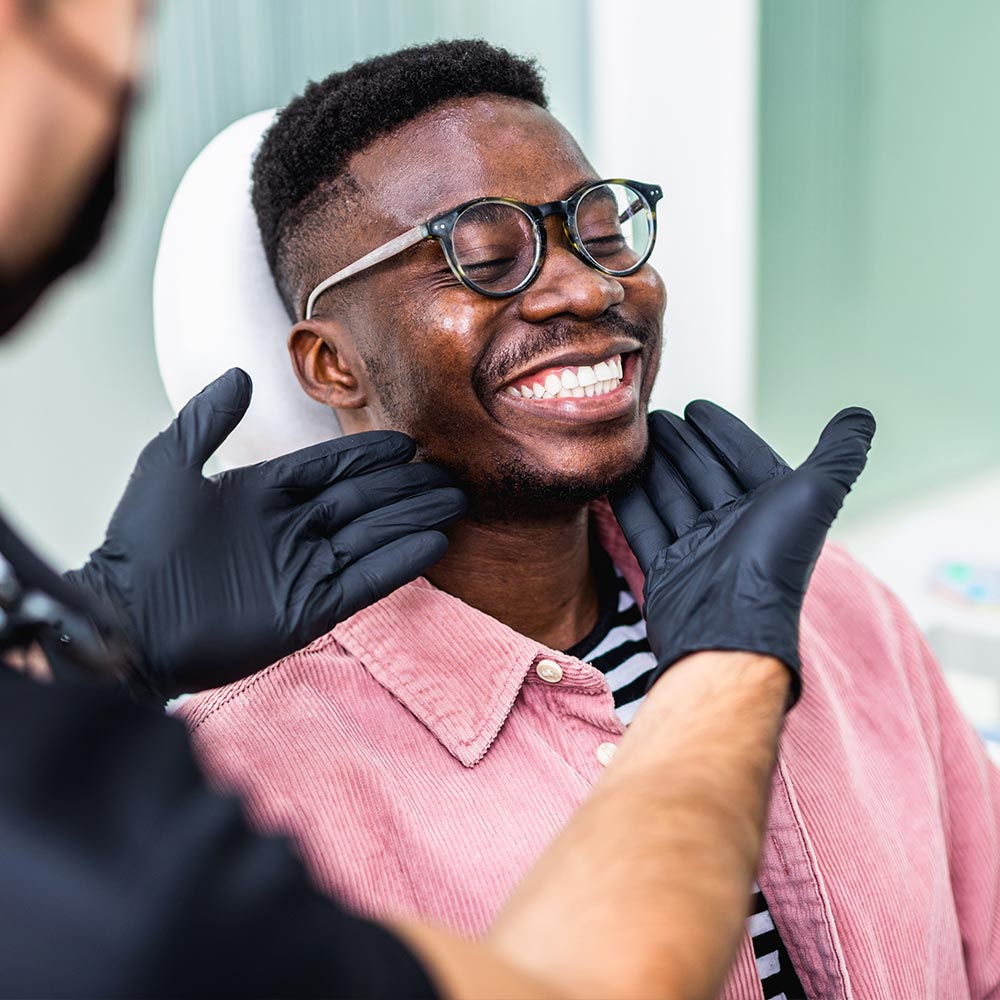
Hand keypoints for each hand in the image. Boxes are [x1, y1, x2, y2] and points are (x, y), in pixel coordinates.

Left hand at [66, 369, 465, 699]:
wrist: (128, 619)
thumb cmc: (140, 542)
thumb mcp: (168, 465)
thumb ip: (205, 419)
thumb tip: (241, 374)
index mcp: (262, 494)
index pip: (329, 468)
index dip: (367, 455)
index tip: (406, 444)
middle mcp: (290, 530)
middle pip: (361, 500)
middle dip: (406, 487)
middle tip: (448, 475)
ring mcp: (304, 570)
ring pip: (372, 536)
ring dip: (413, 518)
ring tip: (453, 502)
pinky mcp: (311, 609)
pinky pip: (366, 580)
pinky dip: (401, 562)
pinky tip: (434, 543)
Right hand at [611, 400, 874, 704]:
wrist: (728, 630)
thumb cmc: (772, 561)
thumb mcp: (813, 495)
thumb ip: (838, 455)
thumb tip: (860, 416)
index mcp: (771, 509)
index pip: (744, 457)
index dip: (722, 431)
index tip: (696, 406)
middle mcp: (736, 528)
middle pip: (703, 473)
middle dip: (681, 443)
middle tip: (654, 416)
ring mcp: (699, 549)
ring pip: (672, 495)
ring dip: (654, 465)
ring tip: (635, 439)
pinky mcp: (666, 570)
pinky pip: (646, 526)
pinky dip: (631, 502)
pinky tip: (617, 478)